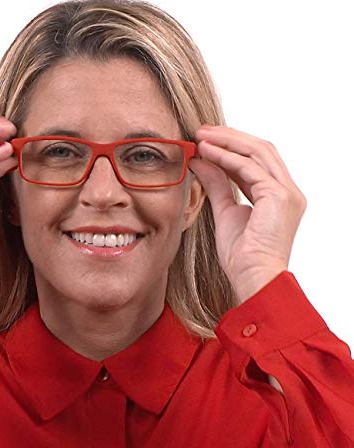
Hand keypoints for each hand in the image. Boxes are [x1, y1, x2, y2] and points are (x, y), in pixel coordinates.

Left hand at [189, 125, 306, 303]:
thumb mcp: (225, 212)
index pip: (257, 160)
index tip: (206, 140)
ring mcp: (287, 192)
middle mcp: (288, 190)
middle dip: (230, 136)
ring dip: (227, 140)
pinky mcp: (279, 196)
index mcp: (278, 195)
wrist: (252, 277)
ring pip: (258, 152)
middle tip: (201, 130)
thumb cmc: (242, 254)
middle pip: (261, 149)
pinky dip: (226, 157)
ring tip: (201, 136)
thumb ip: (217, 185)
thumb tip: (201, 161)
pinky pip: (249, 168)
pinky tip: (207, 152)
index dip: (231, 147)